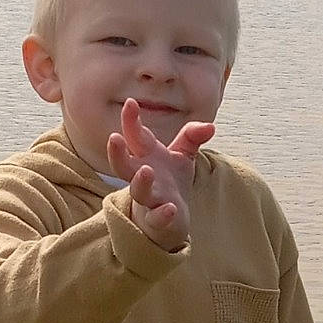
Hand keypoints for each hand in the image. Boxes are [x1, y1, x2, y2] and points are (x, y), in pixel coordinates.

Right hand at [106, 99, 215, 251]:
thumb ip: (192, 137)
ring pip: (138, 191)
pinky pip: (157, 218)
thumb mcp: (182, 154)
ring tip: (146, 171)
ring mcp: (149, 198)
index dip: (131, 121)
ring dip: (141, 182)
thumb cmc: (169, 181)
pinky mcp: (158, 219)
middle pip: (123, 166)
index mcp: (145, 156)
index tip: (131, 103)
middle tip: (113, 138)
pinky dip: (162, 214)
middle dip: (117, 153)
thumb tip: (210, 126)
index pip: (135, 136)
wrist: (171, 219)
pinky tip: (170, 208)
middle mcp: (141, 176)